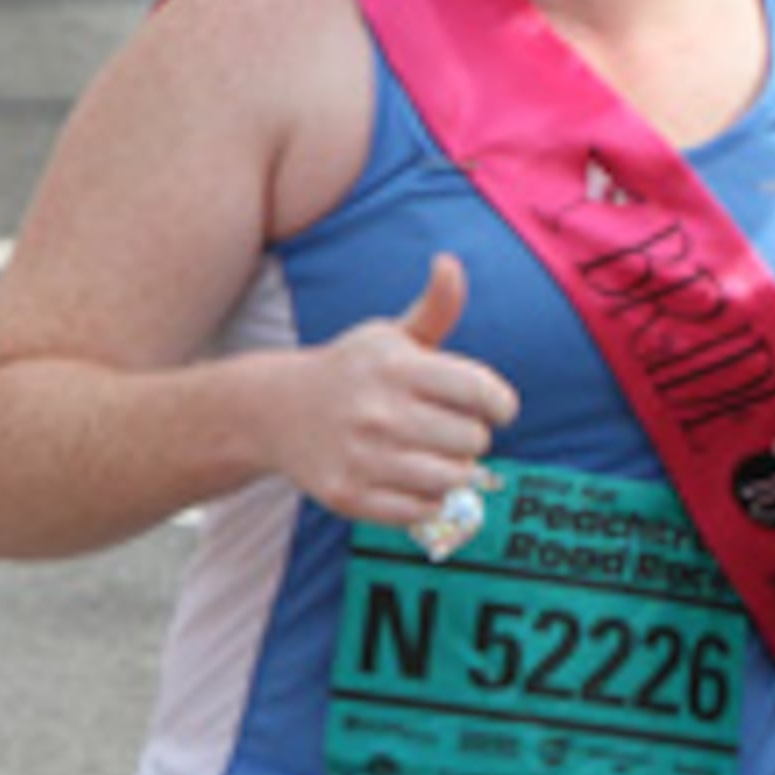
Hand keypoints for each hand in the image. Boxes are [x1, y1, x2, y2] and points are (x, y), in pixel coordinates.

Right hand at [282, 254, 520, 527]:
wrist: (273, 412)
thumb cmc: (353, 371)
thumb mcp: (391, 334)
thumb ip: (436, 306)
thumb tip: (450, 262)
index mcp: (396, 367)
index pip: (483, 393)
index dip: (501, 404)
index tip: (494, 407)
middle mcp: (378, 412)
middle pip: (474, 440)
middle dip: (470, 436)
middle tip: (445, 428)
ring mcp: (361, 458)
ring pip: (453, 479)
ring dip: (453, 470)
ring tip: (433, 454)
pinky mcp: (349, 496)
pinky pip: (423, 511)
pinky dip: (427, 500)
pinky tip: (410, 478)